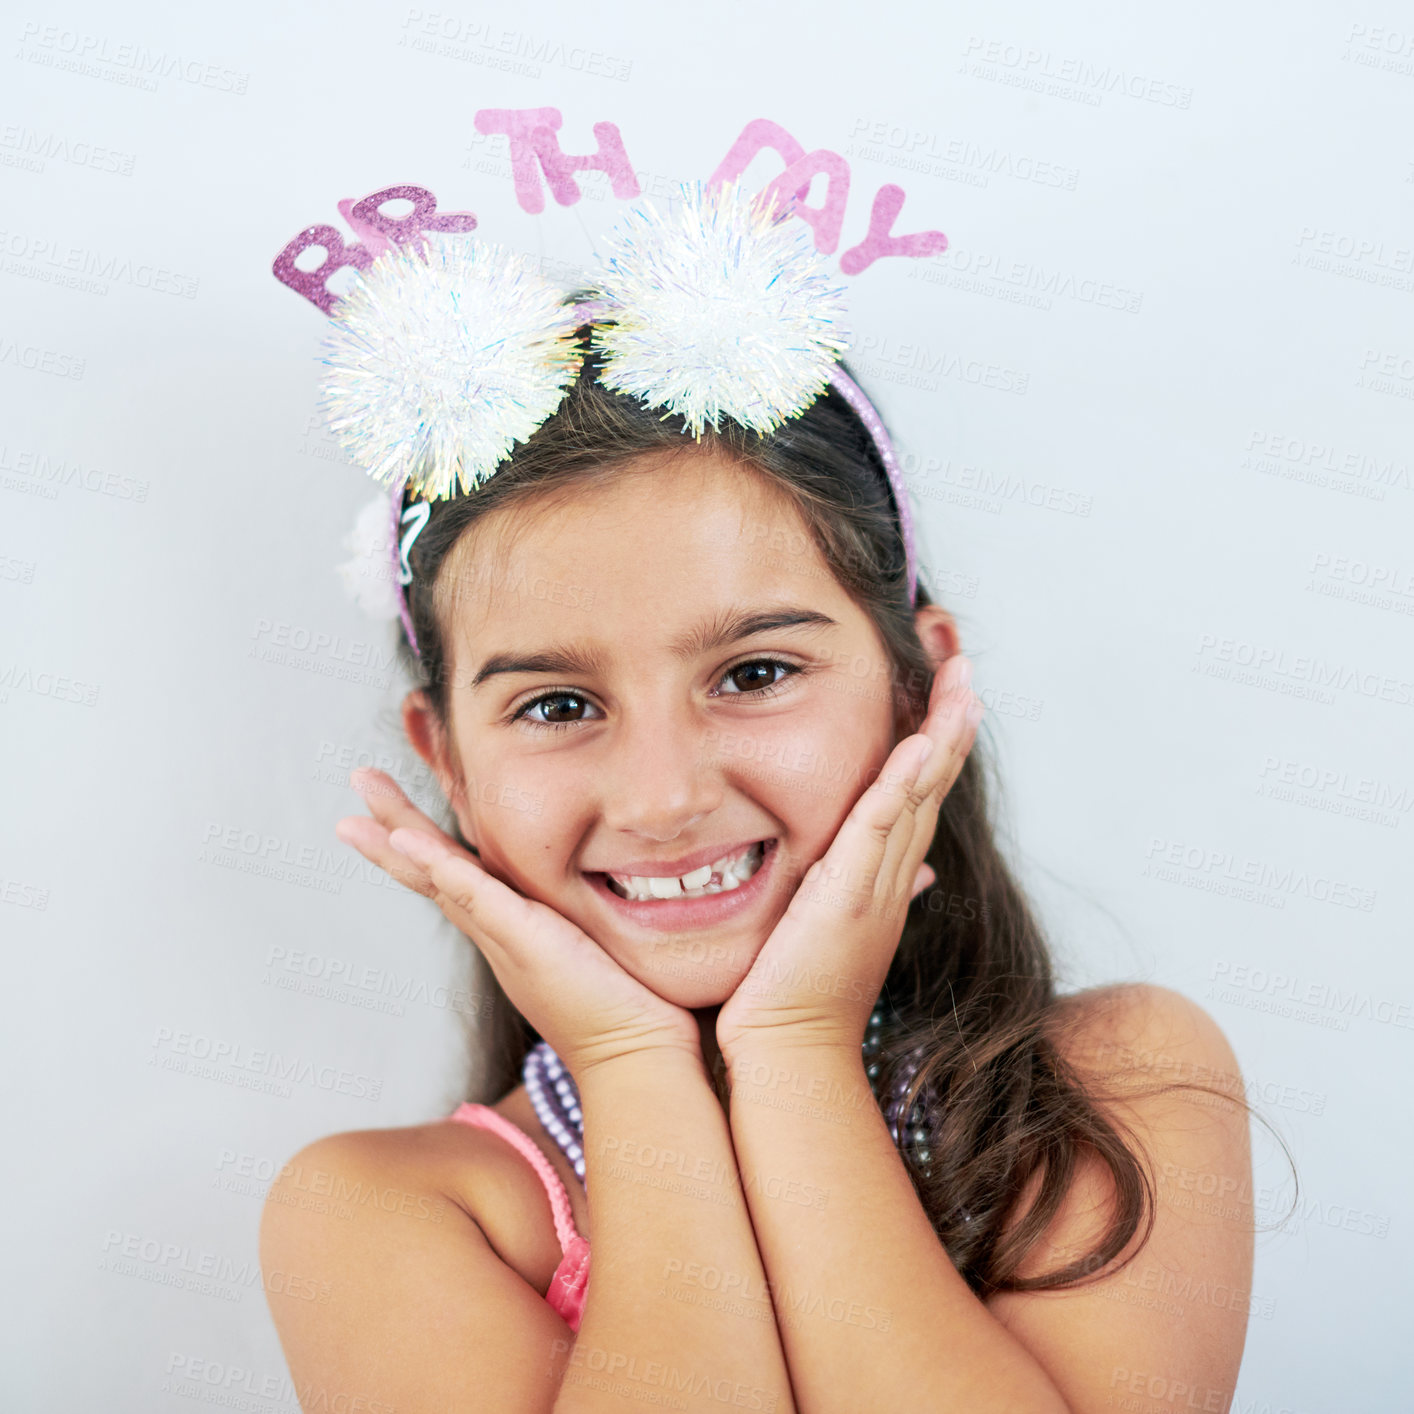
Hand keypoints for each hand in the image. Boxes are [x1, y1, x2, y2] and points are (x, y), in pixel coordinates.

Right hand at [334, 770, 701, 1076]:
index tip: (394, 806)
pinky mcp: (526, 940)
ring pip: (440, 878)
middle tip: (359, 782)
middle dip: (392, 828)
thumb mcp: (600, 944)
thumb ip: (591, 918)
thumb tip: (611, 890)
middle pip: (432, 871)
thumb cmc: (631, 1008)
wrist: (637, 1059)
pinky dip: (442, 868)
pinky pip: (476, 897)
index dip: (425, 840)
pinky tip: (409, 841)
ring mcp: (506, 938)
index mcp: (512, 929)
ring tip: (361, 803)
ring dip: (399, 838)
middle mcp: (498, 934)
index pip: (459, 874)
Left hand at [715, 654, 981, 1061]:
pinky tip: (920, 741)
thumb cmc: (791, 1002)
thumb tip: (896, 875)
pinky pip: (883, 826)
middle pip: (930, 788)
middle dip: (950, 727)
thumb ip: (847, 894)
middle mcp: (890, 880)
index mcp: (881, 885)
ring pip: (919, 797)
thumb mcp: (823, 933)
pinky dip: (904, 781)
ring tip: (960, 685)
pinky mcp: (850, 897)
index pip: (915, 801)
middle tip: (965, 672)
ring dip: (940, 738)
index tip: (947, 702)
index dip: (934, 750)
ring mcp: (877, 887)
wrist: (788, 1054)